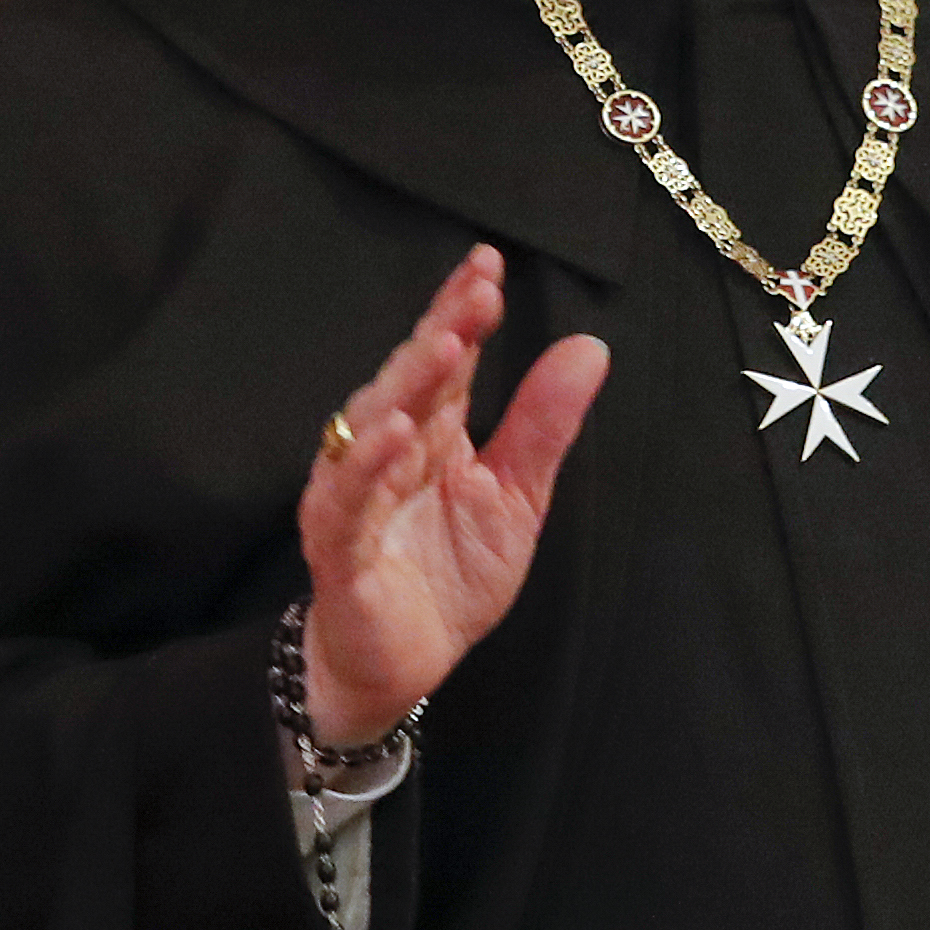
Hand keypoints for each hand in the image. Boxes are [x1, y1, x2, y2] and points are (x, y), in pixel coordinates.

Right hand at [296, 244, 607, 743]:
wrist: (404, 666)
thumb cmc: (452, 575)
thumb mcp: (517, 498)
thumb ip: (543, 426)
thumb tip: (591, 347)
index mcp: (430, 434)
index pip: (446, 361)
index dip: (463, 311)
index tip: (489, 263)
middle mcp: (383, 452)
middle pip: (408, 381)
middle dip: (439, 333)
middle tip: (475, 292)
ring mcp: (354, 498)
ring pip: (370, 429)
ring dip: (405, 386)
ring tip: (444, 346)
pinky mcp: (339, 552)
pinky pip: (347, 505)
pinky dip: (366, 469)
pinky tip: (395, 435)